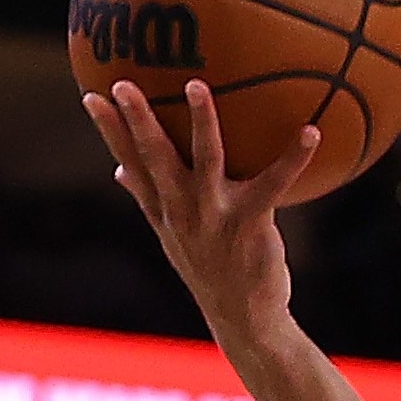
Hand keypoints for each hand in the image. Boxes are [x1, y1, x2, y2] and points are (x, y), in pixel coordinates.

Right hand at [85, 79, 314, 340]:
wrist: (243, 317)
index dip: (109, 130)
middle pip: (154, 156)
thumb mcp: (172, 237)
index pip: (129, 163)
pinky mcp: (251, 223)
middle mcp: (182, 210)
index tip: (90, 95)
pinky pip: (275, 182)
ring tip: (197, 86)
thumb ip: (148, 200)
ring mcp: (215, 216)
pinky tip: (311, 131)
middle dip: (138, 119)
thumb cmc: (210, 270)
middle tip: (123, 82)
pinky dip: (294, 157)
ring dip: (201, 121)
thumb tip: (118, 171)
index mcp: (163, 210)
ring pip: (205, 158)